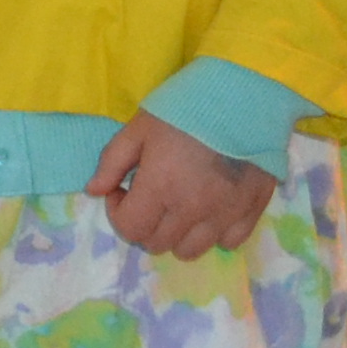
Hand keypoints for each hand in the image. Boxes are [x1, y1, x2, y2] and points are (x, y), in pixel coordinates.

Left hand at [90, 111, 275, 259]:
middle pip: (158, 243)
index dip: (118, 212)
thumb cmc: (185, 108)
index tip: (123, 190)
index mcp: (161, 188)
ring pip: (190, 251)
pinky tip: (209, 209)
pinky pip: (229, 243)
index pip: (131, 228)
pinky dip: (214, 233)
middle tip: (148, 196)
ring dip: (175, 234)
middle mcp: (192, 211)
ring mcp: (225, 215)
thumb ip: (112, 162)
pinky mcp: (252, 211)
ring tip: (177, 205)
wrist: (244, 96)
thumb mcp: (139, 128)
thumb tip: (94, 191)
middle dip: (144, 223)